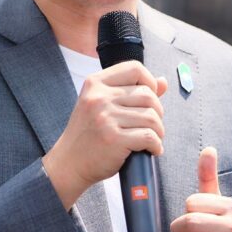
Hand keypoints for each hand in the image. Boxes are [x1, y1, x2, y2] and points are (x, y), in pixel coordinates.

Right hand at [43, 61, 167, 209]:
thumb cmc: (88, 134)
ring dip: (158, 131)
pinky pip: (149, 136)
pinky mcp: (114, 139)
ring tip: (151, 139)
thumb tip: (163, 81)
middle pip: (147, 94)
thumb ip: (130, 91)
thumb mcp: (101, 105)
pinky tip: (151, 149)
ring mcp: (106, 118)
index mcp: (95, 83)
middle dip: (157, 112)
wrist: (69, 163)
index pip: (135, 68)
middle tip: (151, 126)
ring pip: (151, 117)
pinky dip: (156, 145)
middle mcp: (99, 97)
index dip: (149, 82)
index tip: (149, 99)